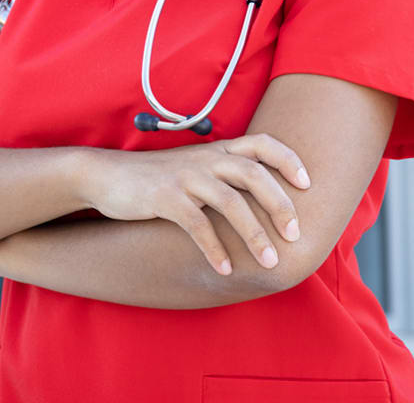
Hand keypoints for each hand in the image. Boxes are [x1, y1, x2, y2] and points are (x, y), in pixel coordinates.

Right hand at [85, 133, 309, 275]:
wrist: (106, 176)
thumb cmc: (155, 177)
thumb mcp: (193, 169)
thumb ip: (222, 176)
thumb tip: (258, 201)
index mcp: (216, 150)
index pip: (261, 143)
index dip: (288, 160)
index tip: (307, 184)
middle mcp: (205, 159)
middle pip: (254, 174)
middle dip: (280, 204)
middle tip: (295, 234)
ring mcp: (185, 177)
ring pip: (230, 202)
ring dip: (254, 235)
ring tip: (269, 262)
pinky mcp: (164, 198)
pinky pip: (197, 225)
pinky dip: (214, 249)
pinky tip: (224, 269)